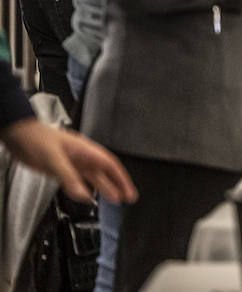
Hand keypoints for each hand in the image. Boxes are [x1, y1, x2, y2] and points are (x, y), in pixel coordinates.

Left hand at [2, 119, 137, 204]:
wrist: (18, 135)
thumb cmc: (36, 138)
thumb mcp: (54, 159)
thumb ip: (69, 178)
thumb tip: (83, 195)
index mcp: (85, 150)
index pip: (110, 165)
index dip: (122, 179)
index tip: (129, 191)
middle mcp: (81, 157)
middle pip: (105, 172)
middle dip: (118, 185)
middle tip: (128, 197)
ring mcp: (72, 163)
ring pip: (93, 177)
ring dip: (104, 188)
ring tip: (114, 199)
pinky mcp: (61, 169)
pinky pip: (78, 181)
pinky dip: (85, 189)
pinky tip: (87, 196)